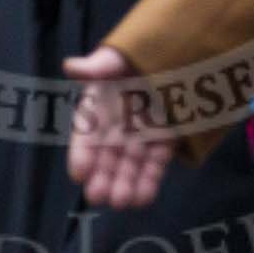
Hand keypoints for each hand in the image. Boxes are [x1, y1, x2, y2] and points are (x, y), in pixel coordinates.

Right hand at [64, 46, 170, 209]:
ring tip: (121, 202)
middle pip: (107, 154)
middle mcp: (118, 122)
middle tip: (98, 197)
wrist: (183, 49)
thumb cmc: (144, 52)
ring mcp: (142, 133)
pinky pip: (155, 163)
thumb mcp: (119, 55)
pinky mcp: (166, 139)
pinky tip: (143, 198)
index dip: (82, 153)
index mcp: (101, 102)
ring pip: (130, 163)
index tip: (78, 173)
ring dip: (124, 184)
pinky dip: (149, 180)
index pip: (87, 132)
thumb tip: (70, 66)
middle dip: (102, 176)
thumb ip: (98, 65)